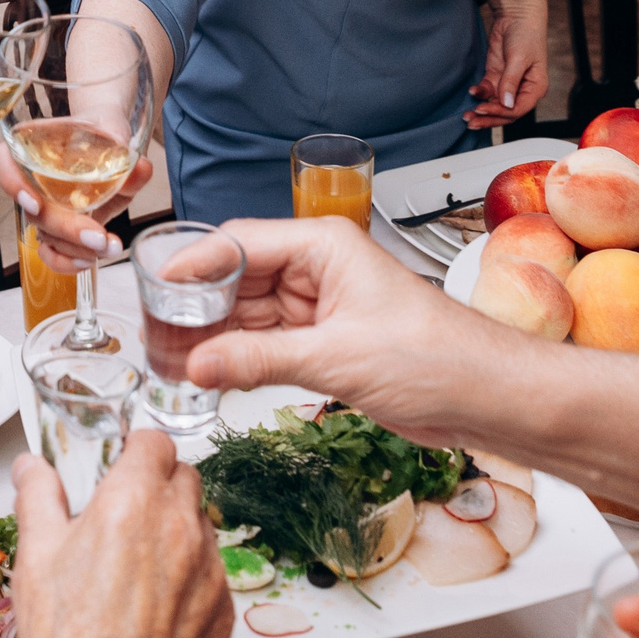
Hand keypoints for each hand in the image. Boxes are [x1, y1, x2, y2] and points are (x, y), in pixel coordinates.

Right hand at [0, 143, 152, 272]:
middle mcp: (32, 180)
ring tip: (109, 246)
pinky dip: (68, 262)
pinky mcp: (58, 229)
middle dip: (65, 229)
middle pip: (32, 211)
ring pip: (45, 236)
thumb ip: (127, 155)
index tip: (35, 202)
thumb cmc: (103, 135)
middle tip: (98, 235)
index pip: (2, 161)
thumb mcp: (118, 140)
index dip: (11, 183)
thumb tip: (141, 168)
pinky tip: (91, 260)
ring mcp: (44, 208)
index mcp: (33, 147)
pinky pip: (51, 253)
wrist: (109, 141)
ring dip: (75, 248)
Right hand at [11, 433, 231, 637]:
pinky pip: (212, 571)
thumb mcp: (36, 558)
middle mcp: (179, 526)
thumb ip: (38, 498)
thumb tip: (31, 469)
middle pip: (184, 476)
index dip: (136, 448)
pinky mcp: (223, 605)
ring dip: (176, 529)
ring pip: (200, 523)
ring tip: (137, 564)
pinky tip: (156, 600)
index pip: (154, 441)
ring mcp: (207, 566)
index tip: (122, 461)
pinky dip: (190, 575)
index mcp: (132, 501)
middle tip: (125, 512)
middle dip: (157, 485)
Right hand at [191, 220, 638, 552]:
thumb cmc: (434, 356)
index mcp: (323, 245)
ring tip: (167, 363)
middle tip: (149, 337)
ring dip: (213, 339)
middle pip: (238, 278)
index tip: (151, 288)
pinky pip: (270, 345)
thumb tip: (197, 365)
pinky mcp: (330, 344)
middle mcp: (319, 268)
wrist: (489, 395)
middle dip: (195, 308)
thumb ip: (257, 361)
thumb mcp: (334, 358)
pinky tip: (208, 377)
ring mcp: (323, 307)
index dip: (192, 264)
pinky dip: (240, 360)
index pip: (240, 242)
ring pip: (250, 315)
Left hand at [469, 3, 543, 127]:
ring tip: (467, 116)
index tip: (484, 109)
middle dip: (489, 118)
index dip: (500, 112)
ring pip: (494, 104)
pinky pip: (487, 90)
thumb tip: (506, 104)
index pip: (518, 109)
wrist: (516, 17)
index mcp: (535, 88)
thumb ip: (511, 81)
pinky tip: (472, 92)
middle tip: (472, 122)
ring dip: (481, 110)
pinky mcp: (496, 76)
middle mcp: (522, 90)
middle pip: (505, 112)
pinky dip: (479, 93)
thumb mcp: (519, 58)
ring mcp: (508, 84)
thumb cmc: (526, 35)